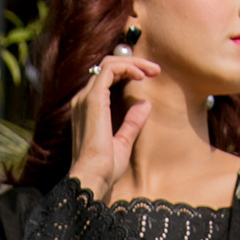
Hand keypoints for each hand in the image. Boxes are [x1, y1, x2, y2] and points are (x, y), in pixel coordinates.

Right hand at [69, 54, 160, 199]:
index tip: (150, 77)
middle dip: (133, 63)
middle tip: (155, 70)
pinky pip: (109, 70)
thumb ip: (132, 122)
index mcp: (88, 109)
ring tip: (152, 70)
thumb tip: (145, 104)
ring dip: (133, 62)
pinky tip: (141, 75)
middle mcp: (83, 100)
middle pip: (107, 66)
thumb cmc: (105, 168)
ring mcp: (86, 98)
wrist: (93, 177)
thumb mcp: (124, 142)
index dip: (127, 71)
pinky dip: (127, 67)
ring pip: (108, 64)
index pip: (105, 78)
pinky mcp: (93, 99)